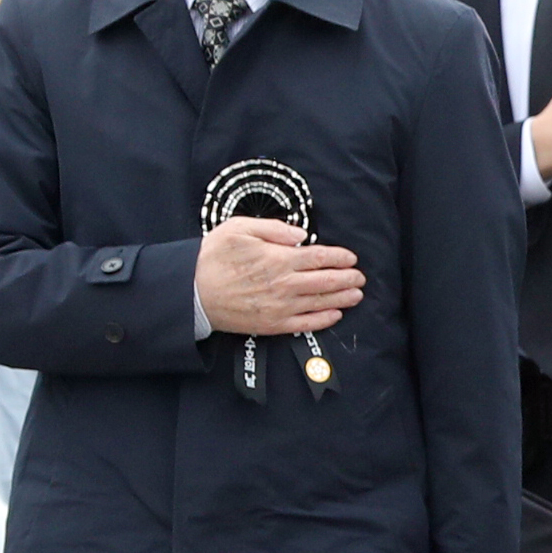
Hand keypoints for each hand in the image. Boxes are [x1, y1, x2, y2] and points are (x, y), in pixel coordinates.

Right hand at [195, 216, 362, 333]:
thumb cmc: (212, 258)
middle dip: (347, 279)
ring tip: (356, 295)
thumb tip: (300, 234)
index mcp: (278, 259)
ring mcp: (280, 306)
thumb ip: (274, 229)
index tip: (351, 258)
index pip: (320, 257)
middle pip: (326, 281)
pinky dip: (324, 319)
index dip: (340, 257)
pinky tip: (335, 315)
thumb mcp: (239, 229)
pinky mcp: (273, 324)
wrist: (191, 292)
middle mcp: (284, 284)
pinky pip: (306, 323)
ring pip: (321, 302)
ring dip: (342, 298)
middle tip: (360, 277)